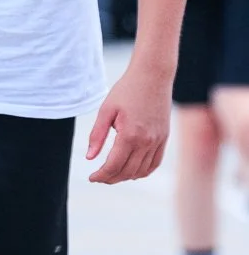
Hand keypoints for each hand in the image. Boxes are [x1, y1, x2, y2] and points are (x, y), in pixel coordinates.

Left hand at [86, 61, 171, 183]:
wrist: (153, 76)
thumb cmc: (126, 90)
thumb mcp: (106, 110)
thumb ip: (97, 135)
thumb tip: (89, 158)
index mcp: (130, 135)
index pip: (114, 165)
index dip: (101, 175)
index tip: (92, 177)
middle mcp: (147, 142)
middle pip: (127, 172)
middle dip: (111, 178)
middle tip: (99, 177)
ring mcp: (158, 141)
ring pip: (142, 171)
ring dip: (126, 177)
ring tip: (112, 174)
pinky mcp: (164, 138)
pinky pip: (155, 163)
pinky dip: (143, 171)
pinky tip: (131, 171)